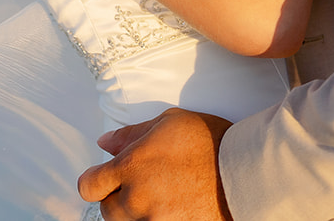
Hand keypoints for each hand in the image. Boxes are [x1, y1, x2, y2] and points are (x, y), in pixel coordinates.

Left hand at [77, 107, 234, 220]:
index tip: (104, 177)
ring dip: (135, 212)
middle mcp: (137, 199)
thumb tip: (106, 143)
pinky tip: (172, 208)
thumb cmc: (210, 143)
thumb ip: (131, 134)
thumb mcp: (169, 122)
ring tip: (159, 198)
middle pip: (107, 209)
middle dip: (118, 197)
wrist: (245, 173)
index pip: (88, 186)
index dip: (95, 180)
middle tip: (140, 186)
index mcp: (131, 166)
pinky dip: (156, 219)